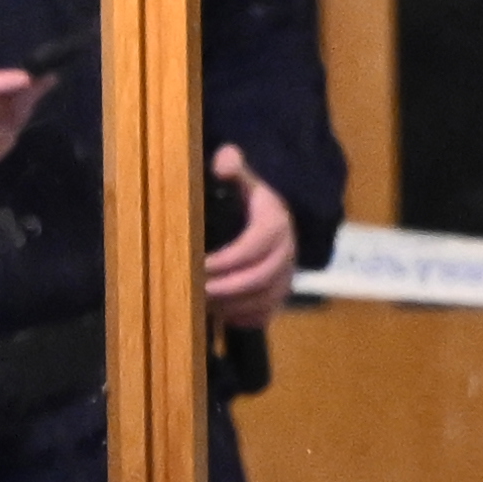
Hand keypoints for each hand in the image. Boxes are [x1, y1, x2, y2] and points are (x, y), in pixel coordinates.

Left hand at [204, 143, 297, 329]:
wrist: (268, 219)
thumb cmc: (245, 199)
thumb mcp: (239, 179)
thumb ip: (230, 166)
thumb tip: (224, 162)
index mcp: (276, 222)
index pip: (255, 246)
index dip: (228, 260)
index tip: (199, 265)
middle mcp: (287, 252)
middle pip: (261, 279)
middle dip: (227, 288)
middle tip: (195, 292)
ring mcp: (286, 277)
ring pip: (263, 300)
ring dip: (232, 306)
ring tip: (202, 304)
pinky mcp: (280, 295)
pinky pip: (265, 315)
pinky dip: (243, 319)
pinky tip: (219, 315)